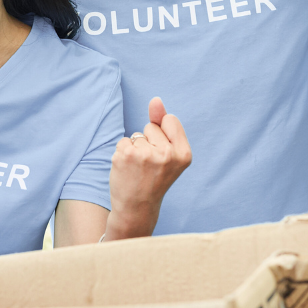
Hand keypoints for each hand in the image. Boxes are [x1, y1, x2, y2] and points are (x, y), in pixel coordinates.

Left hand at [107, 97, 191, 238]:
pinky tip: (127, 169)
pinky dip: (123, 152)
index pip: (170, 120)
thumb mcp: (168, 153)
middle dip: (148, 142)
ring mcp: (145, 155)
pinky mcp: (125, 155)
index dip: (163, 134)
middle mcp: (167, 154)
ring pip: (136, 134)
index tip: (163, 156)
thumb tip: (155, 100)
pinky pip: (123, 140)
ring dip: (135, 148)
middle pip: (151, 127)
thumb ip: (163, 124)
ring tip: (139, 169)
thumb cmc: (154, 179)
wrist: (137, 207)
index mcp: (184, 153)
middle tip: (150, 166)